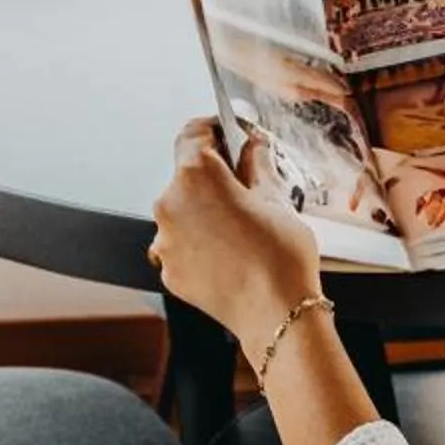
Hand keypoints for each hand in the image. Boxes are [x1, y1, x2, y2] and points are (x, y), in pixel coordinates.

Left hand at [149, 118, 322, 359]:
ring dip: (205, 214)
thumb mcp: (275, 198)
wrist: (277, 314)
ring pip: (183, 213)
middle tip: (245, 188)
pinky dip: (200, 245)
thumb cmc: (280, 256)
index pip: (193, 134)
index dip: (213, 130)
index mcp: (196, 175)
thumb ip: (255, 166)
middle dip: (214, 179)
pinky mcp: (168, 270)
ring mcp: (164, 240)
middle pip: (187, 176)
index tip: (228, 135)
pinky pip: (181, 245)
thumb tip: (251, 148)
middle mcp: (171, 203)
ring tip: (240, 230)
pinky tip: (229, 254)